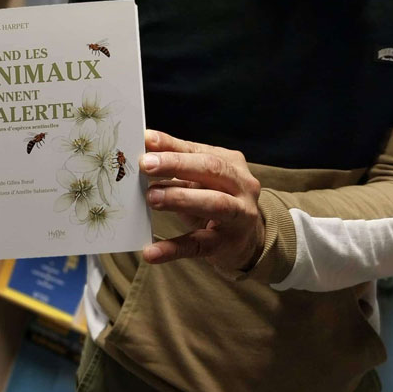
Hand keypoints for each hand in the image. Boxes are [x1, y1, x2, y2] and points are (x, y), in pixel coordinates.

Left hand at [139, 129, 264, 273]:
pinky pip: (200, 245)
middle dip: (177, 165)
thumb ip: (177, 163)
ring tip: (151, 198)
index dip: (171, 145)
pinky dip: (174, 248)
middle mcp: (242, 186)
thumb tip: (145, 146)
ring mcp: (240, 215)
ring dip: (180, 198)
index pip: (199, 150)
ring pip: (214, 203)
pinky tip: (151, 252)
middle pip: (212, 169)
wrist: (247, 238)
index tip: (146, 139)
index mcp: (231, 163)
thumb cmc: (217, 199)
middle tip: (146, 165)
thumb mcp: (200, 179)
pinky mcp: (229, 244)